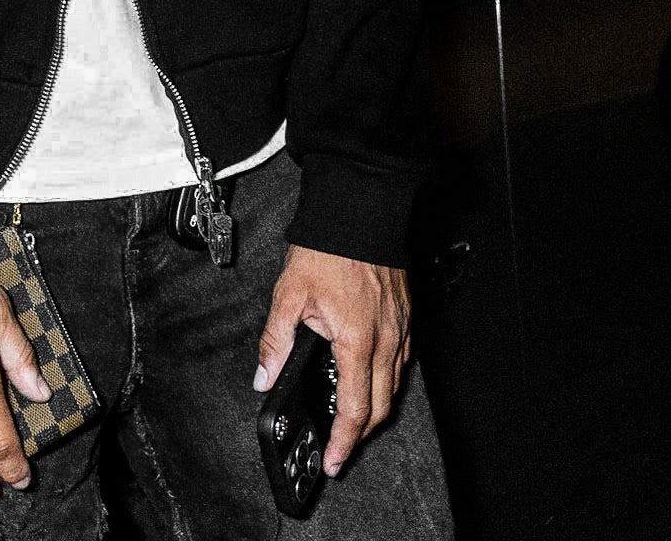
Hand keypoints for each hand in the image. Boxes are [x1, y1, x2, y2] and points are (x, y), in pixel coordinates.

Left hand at [254, 245, 410, 477]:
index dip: (344, 442)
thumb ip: (276, 340)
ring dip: (376, 407)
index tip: (334, 461)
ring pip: (396, 386)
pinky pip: (402, 361)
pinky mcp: (407, 316)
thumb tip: (264, 376)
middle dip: (361, 435)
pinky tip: (370, 376)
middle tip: (342, 448)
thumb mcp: (290, 293)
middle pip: (381, 407)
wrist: (361, 208)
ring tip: (352, 418)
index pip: (354, 408)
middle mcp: (386, 341)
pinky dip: (387, 379)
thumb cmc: (329, 246)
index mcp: (357, 341)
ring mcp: (401, 329)